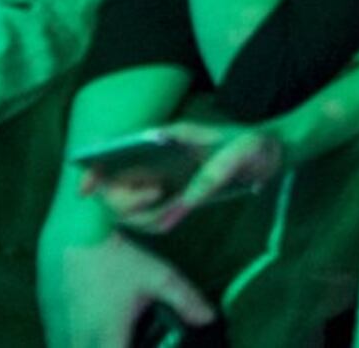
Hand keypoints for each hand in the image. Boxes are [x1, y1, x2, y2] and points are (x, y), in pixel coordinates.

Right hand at [43, 228, 218, 347]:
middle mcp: (80, 340)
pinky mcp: (49, 326)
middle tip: (129, 341)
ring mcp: (60, 335)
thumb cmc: (118, 260)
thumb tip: (208, 319)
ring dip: (93, 347)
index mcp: (108, 333)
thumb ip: (186, 300)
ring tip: (114, 336)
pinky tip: (93, 335)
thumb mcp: (159, 277)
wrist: (74, 239)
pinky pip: (59, 345)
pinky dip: (77, 344)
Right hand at [80, 118, 286, 237]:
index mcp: (165, 137)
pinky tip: (180, 212)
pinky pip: (150, 219)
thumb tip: (189, 199)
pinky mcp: (171, 198)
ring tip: (178, 205)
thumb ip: (219, 169)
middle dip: (127, 202)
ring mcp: (160, 180)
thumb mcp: (246, 150)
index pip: (115, 150)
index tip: (86, 188)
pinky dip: (160, 221)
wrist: (271, 155)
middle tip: (157, 194)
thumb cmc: (256, 143)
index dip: (93, 169)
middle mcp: (154, 160)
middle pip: (114, 191)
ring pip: (130, 211)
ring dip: (146, 216)